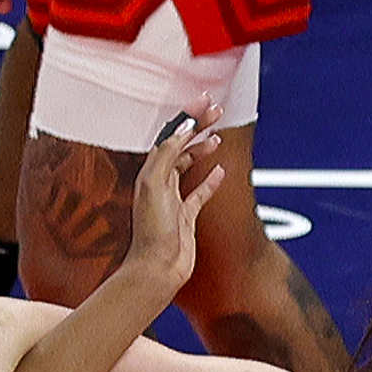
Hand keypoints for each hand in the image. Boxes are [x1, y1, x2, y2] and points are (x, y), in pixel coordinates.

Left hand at [124, 103, 224, 296]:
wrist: (157, 269)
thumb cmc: (152, 231)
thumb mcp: (155, 183)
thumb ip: (167, 153)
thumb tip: (183, 128)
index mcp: (151, 171)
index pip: (172, 135)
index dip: (188, 117)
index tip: (205, 101)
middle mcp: (161, 182)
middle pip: (182, 146)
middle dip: (198, 127)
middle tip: (217, 111)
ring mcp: (174, 199)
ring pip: (190, 166)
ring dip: (203, 149)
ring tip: (217, 137)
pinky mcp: (186, 217)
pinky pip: (200, 193)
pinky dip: (211, 180)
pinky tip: (221, 170)